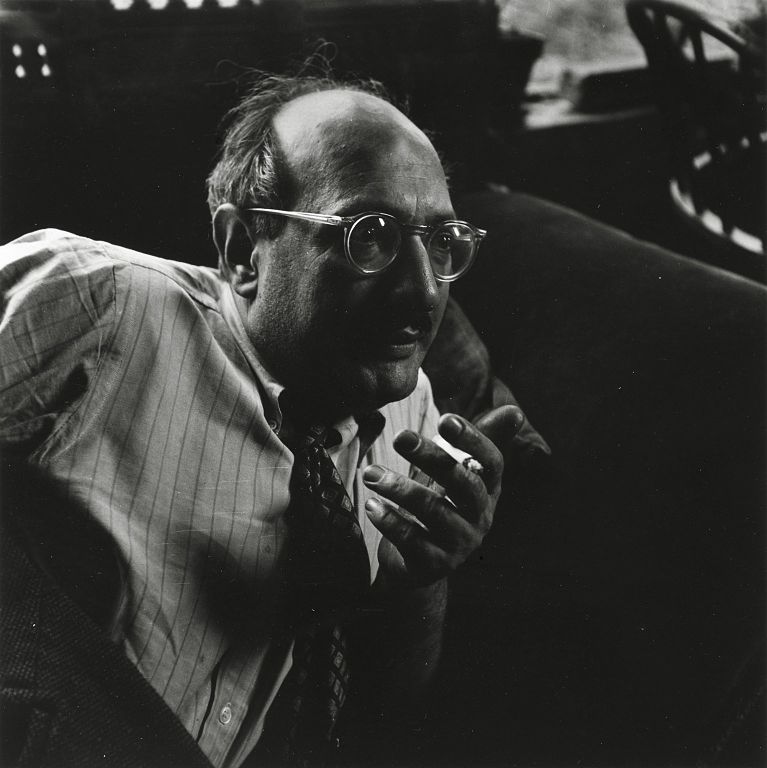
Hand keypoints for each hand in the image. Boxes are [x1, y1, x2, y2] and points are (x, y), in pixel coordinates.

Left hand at [362, 405, 523, 586]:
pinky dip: (389, 521)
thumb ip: (478, 440)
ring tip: (371, 474)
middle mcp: (480, 518)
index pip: (492, 462)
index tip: (444, 419)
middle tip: (400, 437)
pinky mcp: (434, 564)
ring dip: (400, 488)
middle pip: (463, 484)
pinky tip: (371, 504)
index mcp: (488, 490)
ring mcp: (458, 543)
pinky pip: (412, 540)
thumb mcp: (458, 473)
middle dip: (432, 458)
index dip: (473, 440)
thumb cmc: (440, 504)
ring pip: (434, 512)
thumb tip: (515, 411)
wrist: (419, 563)